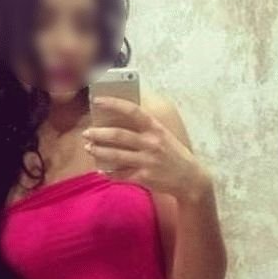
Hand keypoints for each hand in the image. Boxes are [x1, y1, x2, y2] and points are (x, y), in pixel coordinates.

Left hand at [84, 96, 209, 199]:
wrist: (190, 178)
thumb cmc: (173, 154)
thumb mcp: (163, 135)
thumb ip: (145, 128)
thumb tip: (117, 121)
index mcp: (156, 128)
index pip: (133, 111)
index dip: (114, 104)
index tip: (97, 100)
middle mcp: (152, 143)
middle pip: (119, 136)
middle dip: (99, 134)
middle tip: (87, 133)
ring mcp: (148, 161)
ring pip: (116, 156)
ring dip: (99, 152)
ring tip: (89, 148)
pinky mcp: (145, 178)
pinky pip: (121, 175)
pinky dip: (109, 173)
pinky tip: (102, 170)